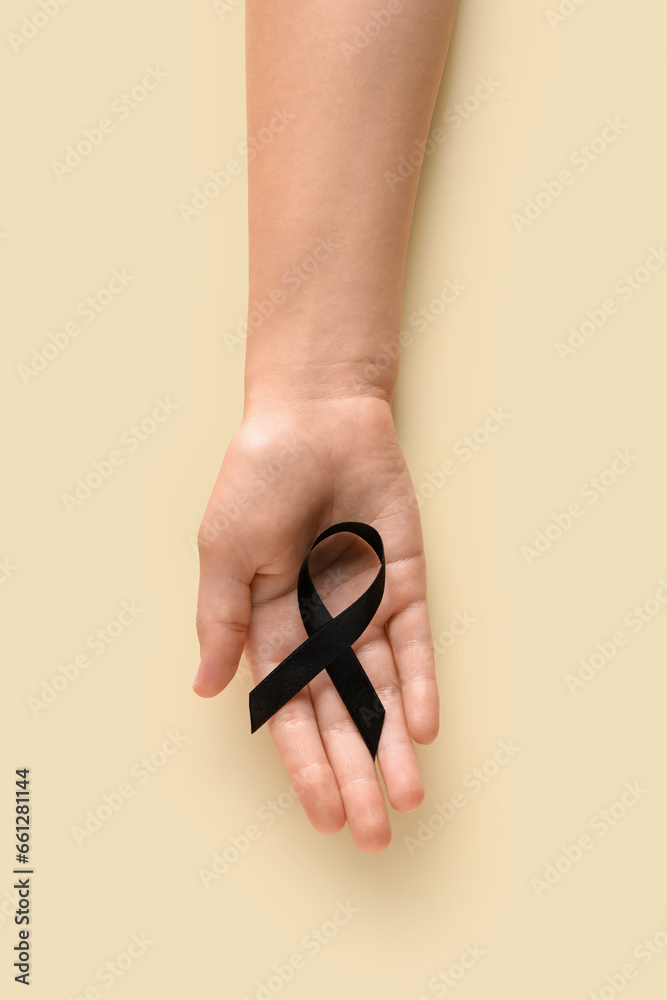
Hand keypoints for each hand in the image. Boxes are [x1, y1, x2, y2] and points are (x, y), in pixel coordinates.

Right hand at [193, 395, 438, 851]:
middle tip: (373, 832)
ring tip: (408, 798)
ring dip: (393, 742)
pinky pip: (414, 640)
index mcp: (269, 624)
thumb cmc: (259, 476)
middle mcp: (320, 625)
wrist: (315, 415)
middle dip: (355, 772)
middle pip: (340, 712)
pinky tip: (424, 729)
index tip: (325, 815)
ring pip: (382, 688)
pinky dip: (420, 683)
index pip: (290, 709)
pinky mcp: (405, 581)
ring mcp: (365, 605)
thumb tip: (209, 689)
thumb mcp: (225, 547)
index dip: (305, 762)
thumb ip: (222, 618)